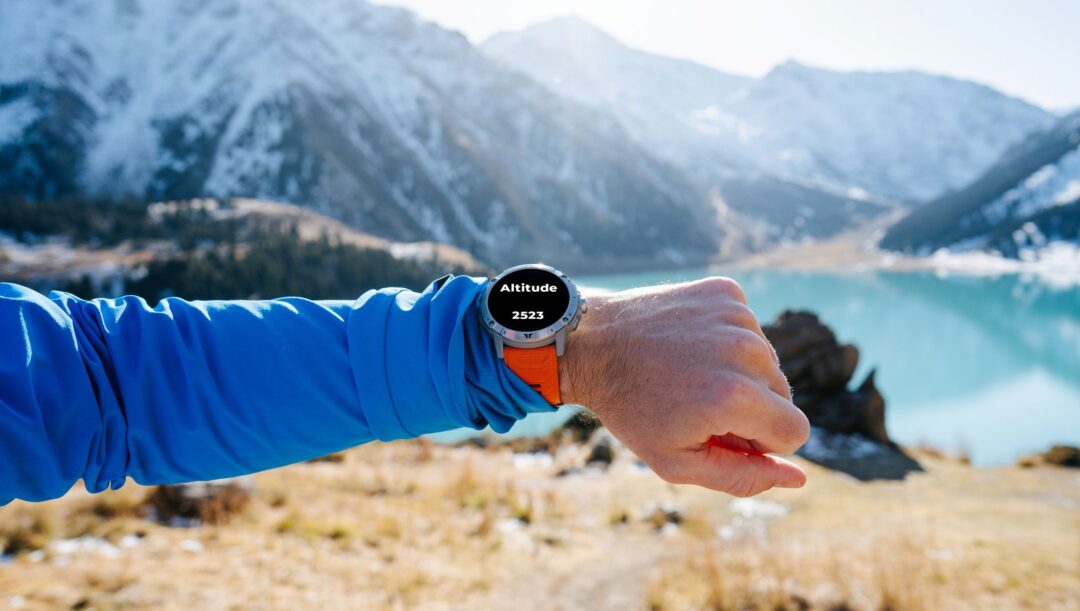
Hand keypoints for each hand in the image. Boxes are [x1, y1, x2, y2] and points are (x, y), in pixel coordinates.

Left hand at [560, 277, 809, 496]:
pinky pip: (750, 329)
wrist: (592, 343)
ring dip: (739, 373)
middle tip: (697, 403)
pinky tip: (689, 344)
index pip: (795, 432)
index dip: (760, 443)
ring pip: (768, 362)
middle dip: (751, 408)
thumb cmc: (632, 409)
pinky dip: (727, 340)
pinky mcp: (726, 291)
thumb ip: (743, 477)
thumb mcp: (677, 462)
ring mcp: (737, 315)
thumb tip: (799, 478)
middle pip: (784, 396)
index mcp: (736, 398)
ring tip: (690, 372)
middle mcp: (746, 350)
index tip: (722, 434)